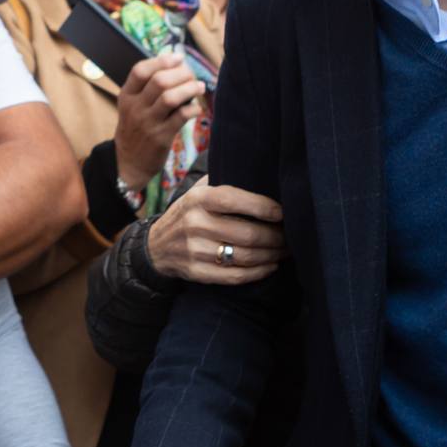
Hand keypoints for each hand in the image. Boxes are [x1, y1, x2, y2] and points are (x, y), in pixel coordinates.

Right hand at [113, 53, 203, 190]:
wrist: (129, 162)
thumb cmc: (135, 128)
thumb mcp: (131, 106)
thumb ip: (146, 87)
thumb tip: (175, 63)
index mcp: (127, 95)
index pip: (140, 70)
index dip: (162, 60)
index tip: (179, 57)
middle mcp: (135, 107)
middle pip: (159, 81)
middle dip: (181, 73)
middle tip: (192, 74)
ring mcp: (148, 123)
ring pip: (171, 97)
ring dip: (189, 88)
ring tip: (199, 86)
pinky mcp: (161, 137)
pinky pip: (181, 117)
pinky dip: (193, 110)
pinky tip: (197, 108)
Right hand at [145, 178, 284, 283]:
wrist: (155, 247)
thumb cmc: (188, 213)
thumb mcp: (197, 191)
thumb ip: (223, 180)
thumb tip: (261, 170)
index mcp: (199, 199)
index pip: (236, 200)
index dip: (264, 207)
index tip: (283, 212)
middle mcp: (195, 224)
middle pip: (248, 234)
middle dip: (276, 237)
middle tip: (291, 236)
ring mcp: (195, 250)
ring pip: (245, 257)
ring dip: (272, 255)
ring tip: (285, 250)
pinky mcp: (197, 272)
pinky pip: (235, 276)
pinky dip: (258, 272)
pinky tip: (270, 265)